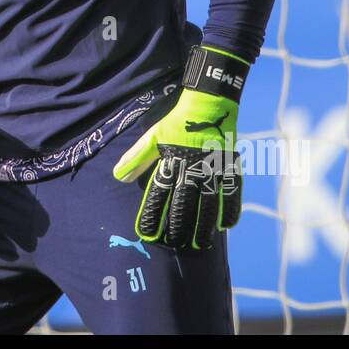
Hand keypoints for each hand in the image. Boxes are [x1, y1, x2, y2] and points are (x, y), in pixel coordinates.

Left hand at [112, 45, 247, 250]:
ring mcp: (212, 169)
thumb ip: (137, 158)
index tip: (147, 233)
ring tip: (199, 244)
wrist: (207, 103)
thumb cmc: (176, 122)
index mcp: (171, 162)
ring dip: (203, 226)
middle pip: (184, 204)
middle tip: (175, 244)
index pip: (159, 195)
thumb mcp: (152, 137)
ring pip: (208, 204)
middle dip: (178, 227)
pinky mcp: (228, 166)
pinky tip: (226, 226)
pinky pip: (231, 192)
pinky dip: (229, 209)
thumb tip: (117, 176)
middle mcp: (191, 169)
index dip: (152, 214)